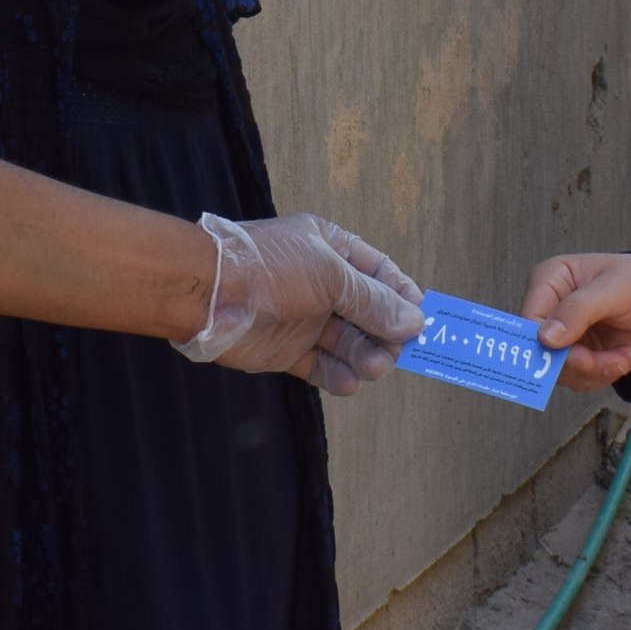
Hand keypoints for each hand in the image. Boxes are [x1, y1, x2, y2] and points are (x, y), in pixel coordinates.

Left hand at [182, 213, 425, 394]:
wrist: (209, 295)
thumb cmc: (270, 269)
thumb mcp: (331, 276)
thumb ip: (374, 301)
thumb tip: (415, 322)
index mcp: (329, 247)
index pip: (378, 271)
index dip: (401, 294)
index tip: (421, 319)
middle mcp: (318, 282)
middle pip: (367, 311)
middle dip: (385, 332)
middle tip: (396, 352)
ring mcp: (302, 317)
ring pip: (347, 341)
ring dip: (365, 356)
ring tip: (373, 368)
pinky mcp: (285, 350)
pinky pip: (321, 365)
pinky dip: (337, 375)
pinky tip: (347, 382)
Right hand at [522, 251, 630, 393]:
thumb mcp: (615, 288)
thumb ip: (579, 310)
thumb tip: (545, 338)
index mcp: (551, 281)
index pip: (529, 318)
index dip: (544, 342)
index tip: (574, 354)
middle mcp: (551, 310)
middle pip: (541, 351)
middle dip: (577, 362)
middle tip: (608, 362)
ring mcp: (565, 337)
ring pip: (560, 371)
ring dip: (595, 370)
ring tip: (626, 357)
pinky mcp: (580, 357)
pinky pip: (579, 379)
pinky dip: (604, 375)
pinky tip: (625, 358)